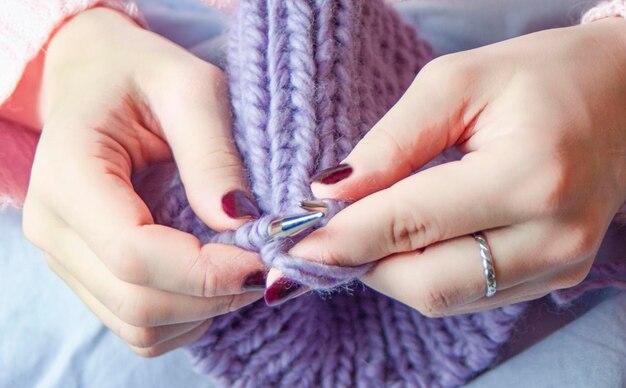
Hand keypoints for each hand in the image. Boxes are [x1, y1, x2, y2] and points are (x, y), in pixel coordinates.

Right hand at [23, 8, 265, 355]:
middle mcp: (55, 228)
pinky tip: (211, 278)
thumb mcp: (190, 87)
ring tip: (240, 267)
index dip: (206, 272)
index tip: (264, 259)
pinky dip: (185, 316)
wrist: (96, 78)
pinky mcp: (88, 272)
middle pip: (137, 303)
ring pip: (138, 326)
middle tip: (265, 264)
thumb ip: (212, 154)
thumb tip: (238, 224)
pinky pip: (138, 326)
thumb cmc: (142, 73)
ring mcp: (67, 257)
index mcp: (70, 175)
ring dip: (202, 311)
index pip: (134, 253)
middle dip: (213, 297)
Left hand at [274, 19, 625, 314]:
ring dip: (387, 271)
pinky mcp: (556, 277)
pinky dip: (423, 275)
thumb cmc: (538, 77)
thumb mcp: (456, 84)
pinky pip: (468, 296)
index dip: (343, 238)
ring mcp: (559, 265)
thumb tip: (332, 193)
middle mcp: (552, 235)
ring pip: (442, 297)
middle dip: (360, 263)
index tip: (294, 244)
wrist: (622, 96)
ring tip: (362, 233)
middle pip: (425, 281)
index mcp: (529, 175)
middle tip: (320, 238)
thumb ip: (391, 143)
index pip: (412, 224)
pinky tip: (407, 242)